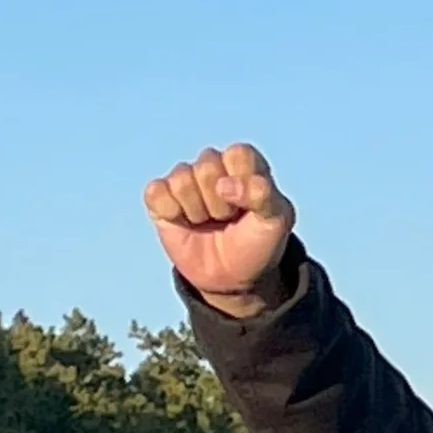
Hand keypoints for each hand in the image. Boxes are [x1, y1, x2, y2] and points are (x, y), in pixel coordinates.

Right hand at [142, 143, 296, 317]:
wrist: (233, 278)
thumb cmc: (257, 243)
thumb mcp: (276, 221)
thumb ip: (263, 195)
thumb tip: (224, 185)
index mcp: (244, 163)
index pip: (238, 154)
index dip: (244, 185)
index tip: (250, 207)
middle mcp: (213, 166)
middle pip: (207, 167)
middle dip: (221, 203)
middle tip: (228, 219)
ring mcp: (185, 180)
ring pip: (182, 180)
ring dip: (198, 210)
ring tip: (208, 222)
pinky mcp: (160, 197)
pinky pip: (156, 192)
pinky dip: (170, 212)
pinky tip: (183, 223)